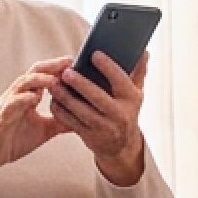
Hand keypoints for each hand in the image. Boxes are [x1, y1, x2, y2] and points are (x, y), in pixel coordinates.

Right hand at [0, 57, 70, 188]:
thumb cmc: (14, 138)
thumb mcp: (44, 130)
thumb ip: (60, 121)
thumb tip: (82, 118)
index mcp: (29, 96)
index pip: (45, 75)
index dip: (60, 68)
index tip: (79, 63)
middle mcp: (19, 95)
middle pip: (35, 72)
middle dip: (52, 66)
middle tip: (70, 62)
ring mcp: (9, 104)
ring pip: (23, 84)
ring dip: (39, 79)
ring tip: (55, 78)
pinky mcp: (1, 117)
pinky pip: (11, 104)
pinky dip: (22, 99)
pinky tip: (34, 98)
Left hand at [51, 51, 147, 185]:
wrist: (121, 146)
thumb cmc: (126, 111)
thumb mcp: (135, 93)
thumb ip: (138, 71)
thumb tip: (144, 51)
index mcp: (131, 99)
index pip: (120, 80)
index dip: (108, 67)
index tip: (94, 54)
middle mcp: (119, 114)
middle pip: (98, 97)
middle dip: (81, 84)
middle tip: (66, 72)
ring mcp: (104, 127)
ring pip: (82, 111)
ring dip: (66, 98)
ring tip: (54, 84)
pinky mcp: (90, 137)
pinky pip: (72, 123)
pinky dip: (61, 112)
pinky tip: (53, 100)